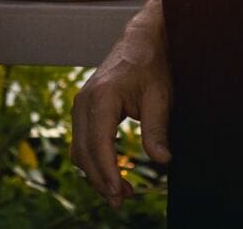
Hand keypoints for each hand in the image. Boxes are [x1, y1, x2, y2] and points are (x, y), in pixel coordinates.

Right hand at [73, 25, 170, 207]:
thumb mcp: (160, 97)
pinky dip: (94, 160)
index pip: (99, 144)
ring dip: (96, 173)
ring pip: (80, 149)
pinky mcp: (84, 109)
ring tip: (121, 191)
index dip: (108, 172)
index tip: (119, 193)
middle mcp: (84, 101)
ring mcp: (80, 104)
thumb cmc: (151, 65)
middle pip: (85, 152)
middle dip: (101, 180)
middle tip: (121, 201)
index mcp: (101, 97)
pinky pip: (83, 141)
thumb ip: (157, 129)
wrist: (139, 41)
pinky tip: (111, 172)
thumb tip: (162, 160)